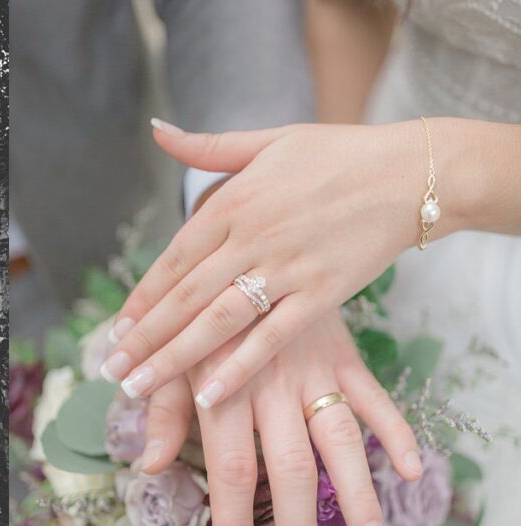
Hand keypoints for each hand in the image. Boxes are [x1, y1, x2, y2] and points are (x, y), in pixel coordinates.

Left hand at [106, 119, 448, 408]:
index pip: (172, 260)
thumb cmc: (339, 154)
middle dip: (143, 338)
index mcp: (232, 202)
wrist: (413, 173)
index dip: (142, 298)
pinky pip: (271, 337)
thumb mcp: (268, 140)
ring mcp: (286, 268)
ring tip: (138, 387)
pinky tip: (208, 396)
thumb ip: (208, 147)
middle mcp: (251, 237)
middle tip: (111, 370)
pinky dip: (238, 367)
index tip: (116, 329)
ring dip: (172, 358)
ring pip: (216, 321)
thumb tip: (157, 129)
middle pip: (183, 297)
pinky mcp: (322, 295)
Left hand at [140, 311, 419, 525]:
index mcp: (224, 390)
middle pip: (288, 470)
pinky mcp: (342, 356)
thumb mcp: (169, 357)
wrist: (243, 247)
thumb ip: (163, 411)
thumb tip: (150, 467)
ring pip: (339, 441)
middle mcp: (271, 387)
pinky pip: (373, 395)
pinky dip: (395, 427)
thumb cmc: (198, 314)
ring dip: (357, 496)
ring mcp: (312, 372)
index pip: (230, 471)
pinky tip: (412, 467)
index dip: (230, 522)